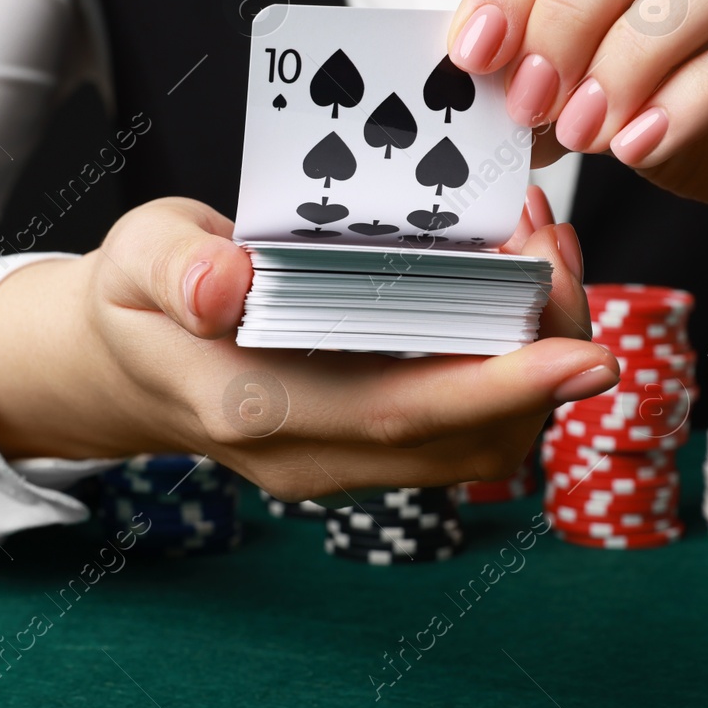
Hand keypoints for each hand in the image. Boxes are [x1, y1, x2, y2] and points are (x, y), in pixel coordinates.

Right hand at [0, 189, 614, 500]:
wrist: (125, 362)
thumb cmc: (140, 300)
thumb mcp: (135, 259)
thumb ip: (175, 269)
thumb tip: (226, 283)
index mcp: (259, 410)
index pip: (403, 413)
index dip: (503, 386)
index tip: (583, 351)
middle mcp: (316, 454)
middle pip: (471, 436)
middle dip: (544, 356)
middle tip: (559, 249)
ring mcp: (348, 458)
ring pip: (482, 439)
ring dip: (536, 357)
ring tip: (544, 251)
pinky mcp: (371, 442)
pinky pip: (466, 421)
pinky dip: (511, 361)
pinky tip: (514, 281)